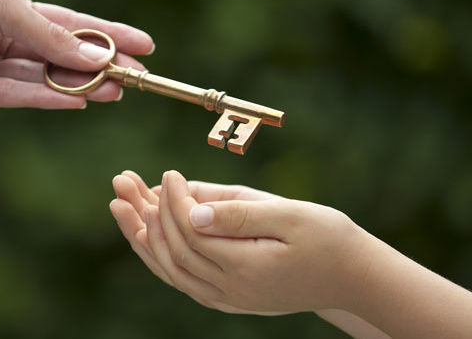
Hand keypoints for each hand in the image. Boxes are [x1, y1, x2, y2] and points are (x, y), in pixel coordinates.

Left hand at [110, 170, 372, 313]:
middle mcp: (230, 291)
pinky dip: (158, 255)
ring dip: (141, 235)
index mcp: (247, 268)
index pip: (192, 233)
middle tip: (123, 180)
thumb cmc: (327, 237)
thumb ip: (240, 213)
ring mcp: (226, 299)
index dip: (174, 202)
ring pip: (170, 269)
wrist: (351, 277)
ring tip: (120, 204)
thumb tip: (192, 210)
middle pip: (173, 252)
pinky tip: (143, 232)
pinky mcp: (225, 298)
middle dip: (145, 213)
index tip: (168, 173)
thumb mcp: (290, 216)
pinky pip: (180, 278)